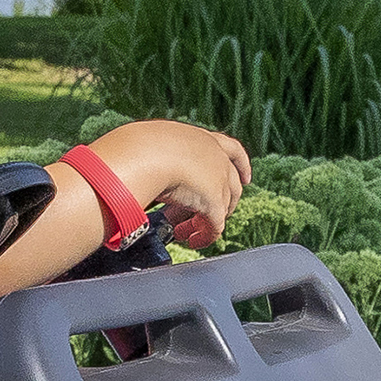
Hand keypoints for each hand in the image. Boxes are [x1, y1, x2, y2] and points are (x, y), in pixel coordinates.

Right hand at [92, 118, 252, 239]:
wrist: (144, 154)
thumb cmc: (137, 146)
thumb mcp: (151, 144)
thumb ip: (154, 156)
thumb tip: (136, 165)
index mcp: (201, 138)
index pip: (231, 149)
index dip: (240, 164)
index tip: (244, 177)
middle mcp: (216, 159)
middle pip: (230, 184)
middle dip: (218, 201)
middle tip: (197, 214)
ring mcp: (219, 182)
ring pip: (223, 207)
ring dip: (204, 221)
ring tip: (184, 232)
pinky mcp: (214, 206)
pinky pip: (215, 227)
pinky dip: (205, 236)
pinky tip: (192, 241)